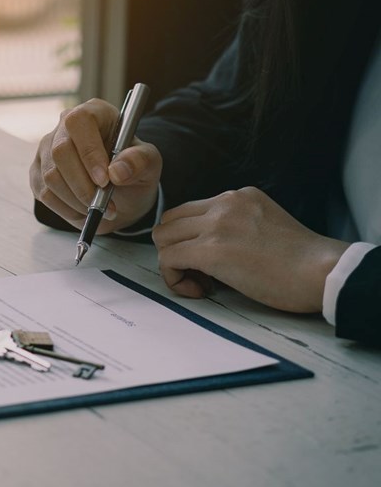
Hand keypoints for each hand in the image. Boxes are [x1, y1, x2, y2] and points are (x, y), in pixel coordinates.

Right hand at [30, 98, 162, 233]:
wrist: (120, 191)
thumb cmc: (133, 169)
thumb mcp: (149, 163)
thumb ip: (139, 162)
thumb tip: (117, 172)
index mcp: (94, 113)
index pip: (79, 122)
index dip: (89, 152)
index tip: (104, 181)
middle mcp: (64, 127)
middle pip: (60, 152)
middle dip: (82, 185)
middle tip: (102, 204)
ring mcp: (47, 149)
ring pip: (50, 176)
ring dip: (76, 200)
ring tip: (98, 209)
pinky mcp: (37, 172)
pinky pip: (44, 193)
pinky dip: (66, 209)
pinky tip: (84, 210)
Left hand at [152, 187, 349, 311]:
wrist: (323, 272)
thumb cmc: (301, 262)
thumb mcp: (263, 226)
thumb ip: (234, 227)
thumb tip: (203, 250)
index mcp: (239, 197)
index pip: (189, 212)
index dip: (189, 239)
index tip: (208, 263)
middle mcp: (224, 203)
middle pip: (170, 222)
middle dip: (175, 249)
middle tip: (200, 275)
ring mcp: (216, 224)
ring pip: (162, 238)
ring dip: (173, 263)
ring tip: (200, 283)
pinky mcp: (211, 249)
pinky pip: (168, 259)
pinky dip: (174, 278)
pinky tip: (199, 290)